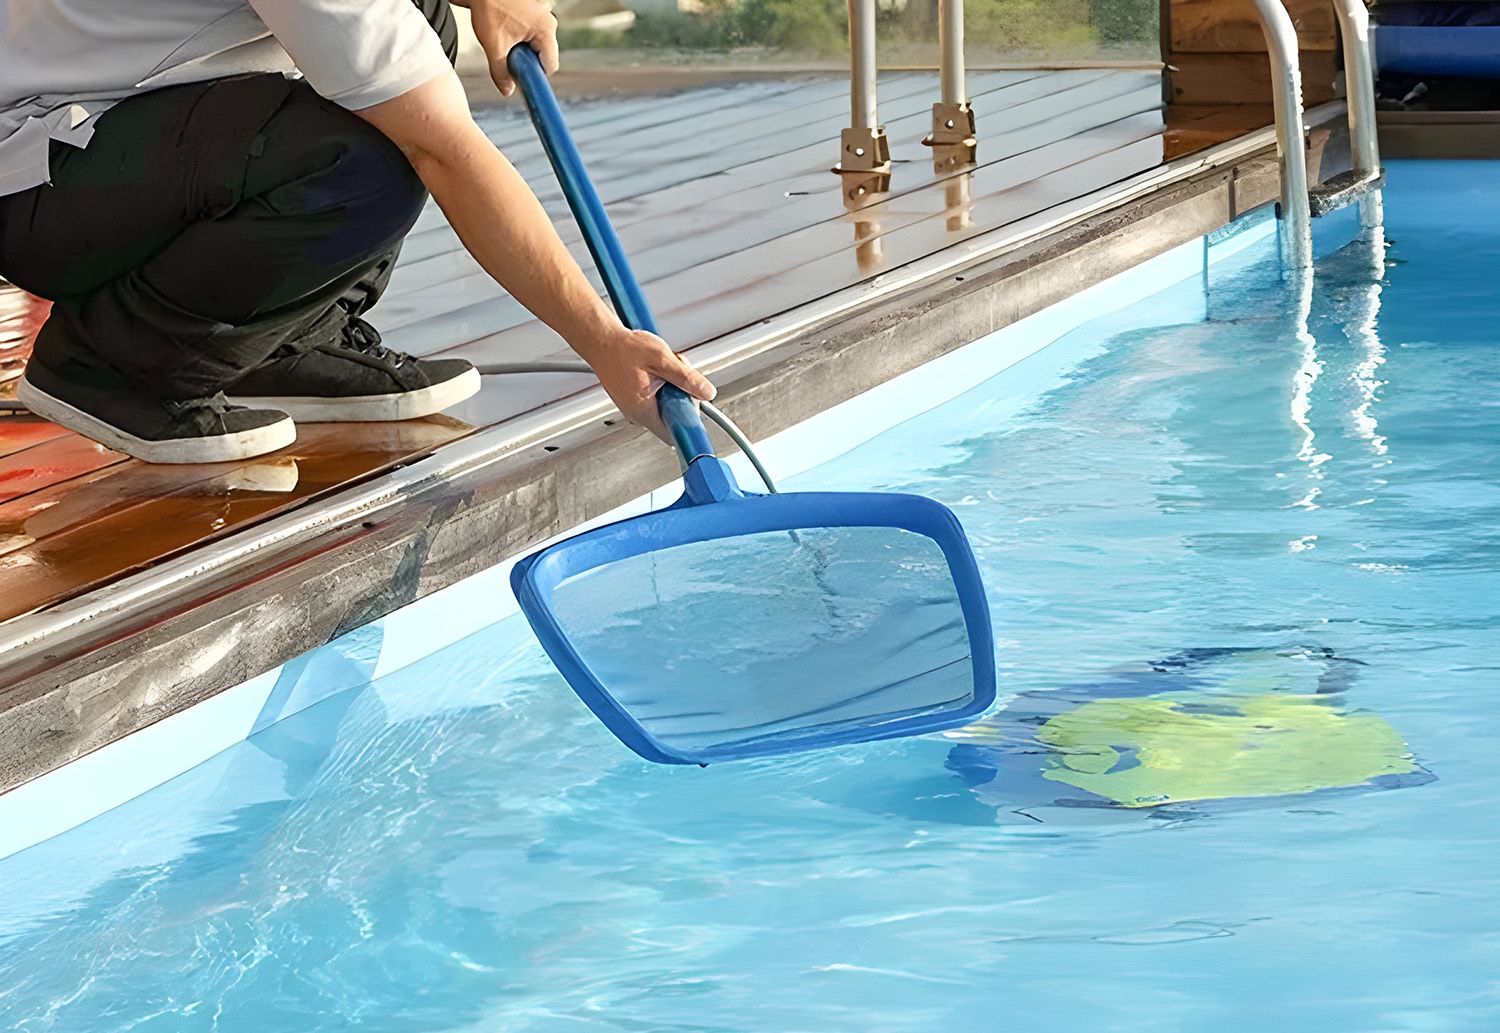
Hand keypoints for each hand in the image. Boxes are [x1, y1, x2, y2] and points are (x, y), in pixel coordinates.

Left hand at [454, 0, 559, 96]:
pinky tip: (506, 33)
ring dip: (522, 51)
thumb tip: (507, 90)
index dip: (535, 75)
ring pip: (537, 47)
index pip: (550, 66)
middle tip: (509, 57)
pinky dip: (520, 40)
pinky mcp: (534, 14)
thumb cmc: (488, 6)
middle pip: (544, 57)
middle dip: (527, 62)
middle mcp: (548, 22)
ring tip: (505, 41)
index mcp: (545, 30)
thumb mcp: (493, 46)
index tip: (523, 79)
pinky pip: (532, 36)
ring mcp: (542, 17)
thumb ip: (500, 72)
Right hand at [583, 328, 716, 444]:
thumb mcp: (662, 360)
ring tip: (664, 367)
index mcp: (643, 410)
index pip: (673, 434)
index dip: (688, 420)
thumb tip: (706, 392)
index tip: (693, 406)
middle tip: (678, 375)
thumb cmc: (623, 349)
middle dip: (682, 395)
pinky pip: (657, 396)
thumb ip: (687, 378)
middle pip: (673, 416)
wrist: (601, 340)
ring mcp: (635, 406)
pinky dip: (663, 382)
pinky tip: (657, 369)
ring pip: (666, 404)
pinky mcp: (634, 397)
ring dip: (673, 386)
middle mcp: (637, 413)